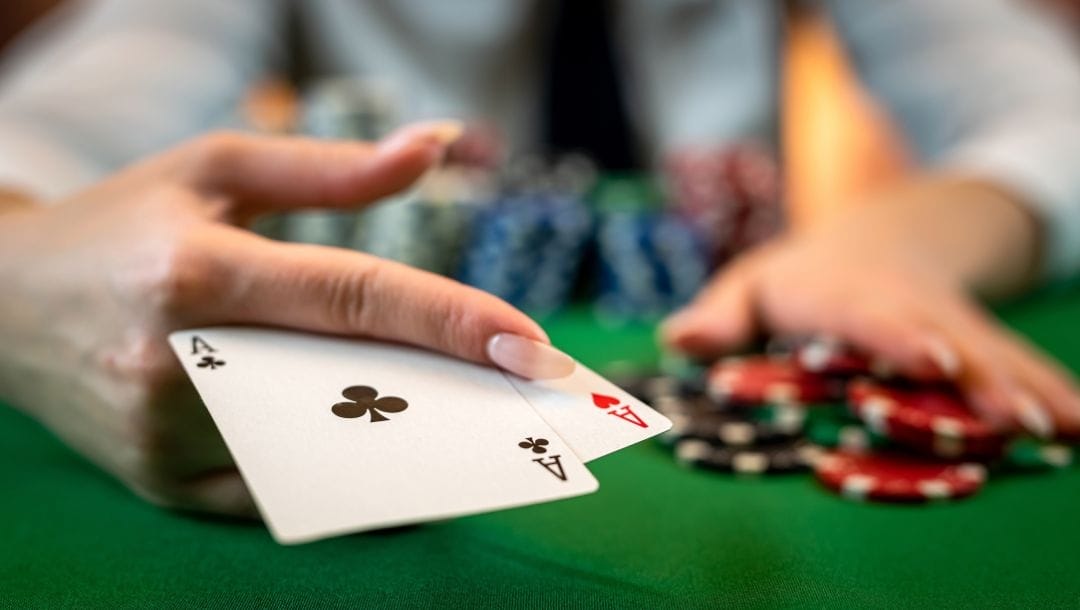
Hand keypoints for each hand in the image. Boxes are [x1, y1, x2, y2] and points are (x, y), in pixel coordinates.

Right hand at [0, 122, 573, 516]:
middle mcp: (174, 360)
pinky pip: (276, 495)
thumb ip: (333, 168)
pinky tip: (408, 469)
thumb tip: (438, 147)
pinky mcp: (156, 482)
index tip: (533, 347)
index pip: (350, 296)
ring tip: (489, 431)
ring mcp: (161, 435)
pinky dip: (346, 485)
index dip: (450, 321)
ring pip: (318, 452)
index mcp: (194, 268)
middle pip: (346, 384)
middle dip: (450, 393)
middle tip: (535, 400)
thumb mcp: (215, 168)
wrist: (4, 305)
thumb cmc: (125, 223)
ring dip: (410, 446)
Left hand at [662, 177, 1079, 438]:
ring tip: (1066, 431)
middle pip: (944, 341)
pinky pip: (1017, 364)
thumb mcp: (750, 286)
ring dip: (1027, 391)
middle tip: (1015, 417)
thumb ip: (721, 317)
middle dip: (979, 376)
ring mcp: (947, 325)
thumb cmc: (795, 282)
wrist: (873, 242)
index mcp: (841, 296)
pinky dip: (1050, 392)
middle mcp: (904, 309)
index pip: (869, 317)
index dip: (899, 337)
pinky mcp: (978, 343)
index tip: (931, 360)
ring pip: (991, 354)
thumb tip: (677, 339)